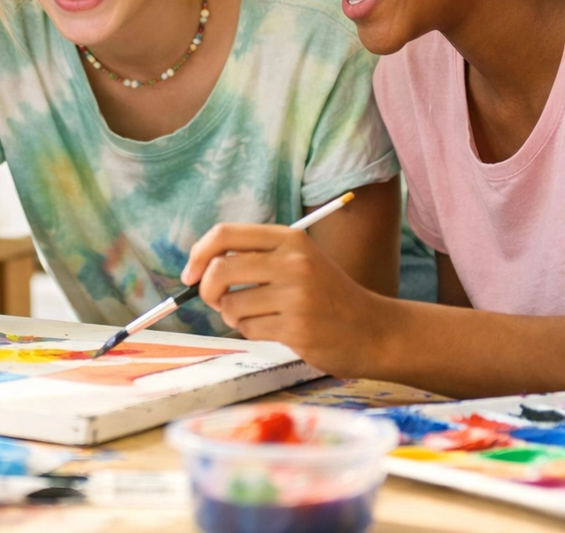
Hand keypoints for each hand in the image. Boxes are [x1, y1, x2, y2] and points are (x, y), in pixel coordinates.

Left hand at [181, 223, 386, 376]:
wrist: (373, 330)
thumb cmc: (326, 295)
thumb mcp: (297, 260)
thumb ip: (255, 256)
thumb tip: (199, 267)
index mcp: (289, 238)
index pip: (225, 234)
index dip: (198, 254)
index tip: (190, 273)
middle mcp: (292, 261)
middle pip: (220, 269)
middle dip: (206, 289)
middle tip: (214, 300)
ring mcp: (296, 295)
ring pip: (231, 305)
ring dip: (234, 316)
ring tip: (260, 316)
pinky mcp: (297, 328)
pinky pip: (249, 330)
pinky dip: (252, 332)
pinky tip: (277, 329)